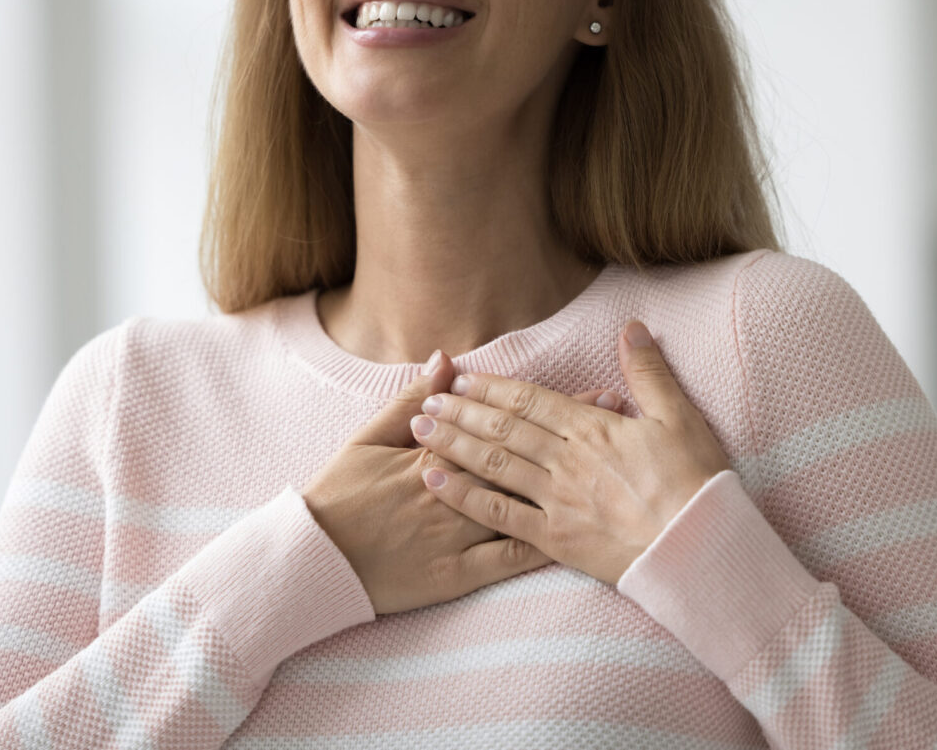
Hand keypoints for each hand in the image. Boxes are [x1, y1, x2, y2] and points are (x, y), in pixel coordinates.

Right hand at [302, 350, 622, 614]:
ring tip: (610, 469)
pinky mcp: (455, 575)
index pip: (501, 424)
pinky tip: (579, 535)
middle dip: (574, 440)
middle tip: (621, 422)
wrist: (316, 558)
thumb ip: (407, 398)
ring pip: (520, 505)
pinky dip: (542, 546)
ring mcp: (455, 533)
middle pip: (522, 459)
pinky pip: (506, 560)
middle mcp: (450, 490)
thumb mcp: (367, 438)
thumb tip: (445, 361)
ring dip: (568, 486)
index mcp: (431, 453)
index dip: (553, 410)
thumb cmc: (340, 494)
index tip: (595, 393)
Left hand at [408, 320, 730, 584]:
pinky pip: (499, 514)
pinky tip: (435, 481)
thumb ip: (649, 372)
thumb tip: (632, 327)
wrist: (701, 548)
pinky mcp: (554, 538)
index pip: (530, 400)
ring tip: (420, 429)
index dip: (491, 388)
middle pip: (503, 428)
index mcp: (592, 428)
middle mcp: (566, 460)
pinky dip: (464, 496)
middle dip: (460, 412)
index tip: (460, 378)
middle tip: (426, 400)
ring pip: (493, 463)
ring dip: (453, 444)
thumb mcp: (680, 418)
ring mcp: (557, 499)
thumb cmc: (695, 483)